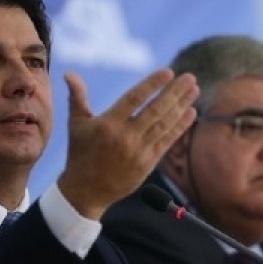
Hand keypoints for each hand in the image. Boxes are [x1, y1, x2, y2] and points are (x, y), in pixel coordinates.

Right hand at [57, 69, 197, 218]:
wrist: (85, 191)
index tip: (168, 72)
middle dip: (174, 92)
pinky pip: (167, 141)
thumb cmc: (80, 153)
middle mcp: (125, 137)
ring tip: (194, 89)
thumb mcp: (76, 125)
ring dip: (182, 106)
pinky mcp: (148, 163)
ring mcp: (138, 151)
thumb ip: (77, 97)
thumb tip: (69, 73)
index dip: (152, 85)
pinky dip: (180, 126)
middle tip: (190, 77)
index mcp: (108, 124)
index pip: (134, 99)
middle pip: (155, 110)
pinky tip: (191, 112)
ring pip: (165, 124)